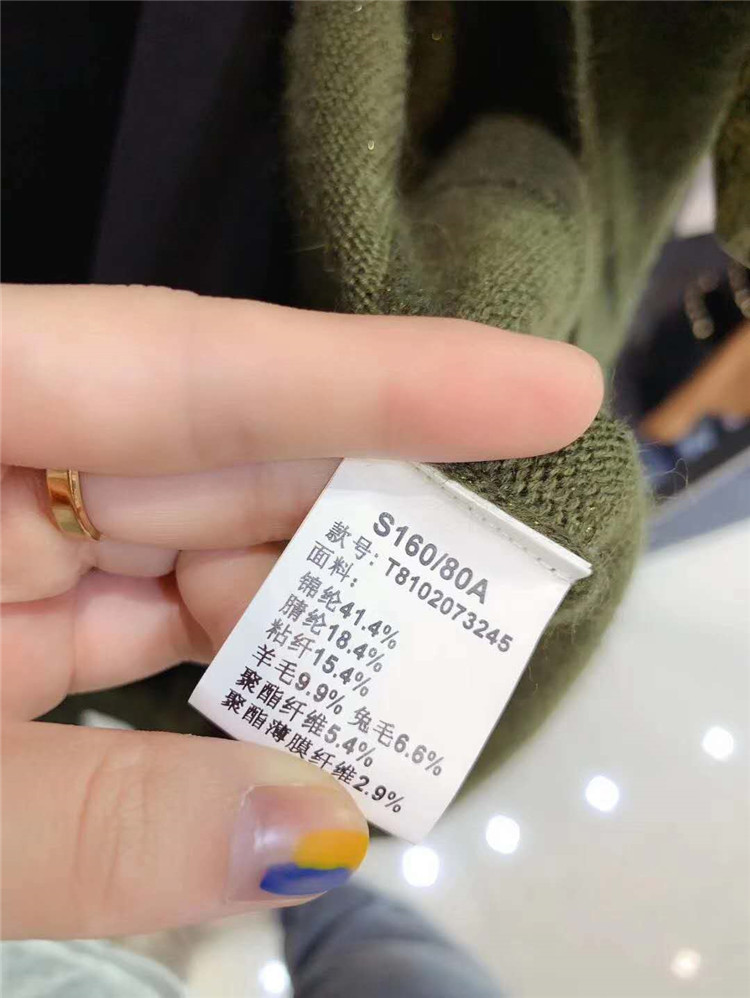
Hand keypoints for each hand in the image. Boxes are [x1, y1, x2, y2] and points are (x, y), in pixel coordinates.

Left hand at [1, 284, 601, 937]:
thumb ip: (100, 822)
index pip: (183, 369)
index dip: (374, 378)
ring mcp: (4, 528)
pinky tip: (319, 682)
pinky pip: (152, 603)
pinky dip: (239, 649)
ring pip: (193, 529)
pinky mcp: (18, 602)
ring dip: (311, 595)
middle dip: (363, 503)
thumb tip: (317, 826)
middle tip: (506, 542)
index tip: (548, 390)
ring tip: (431, 635)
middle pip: (210, 444)